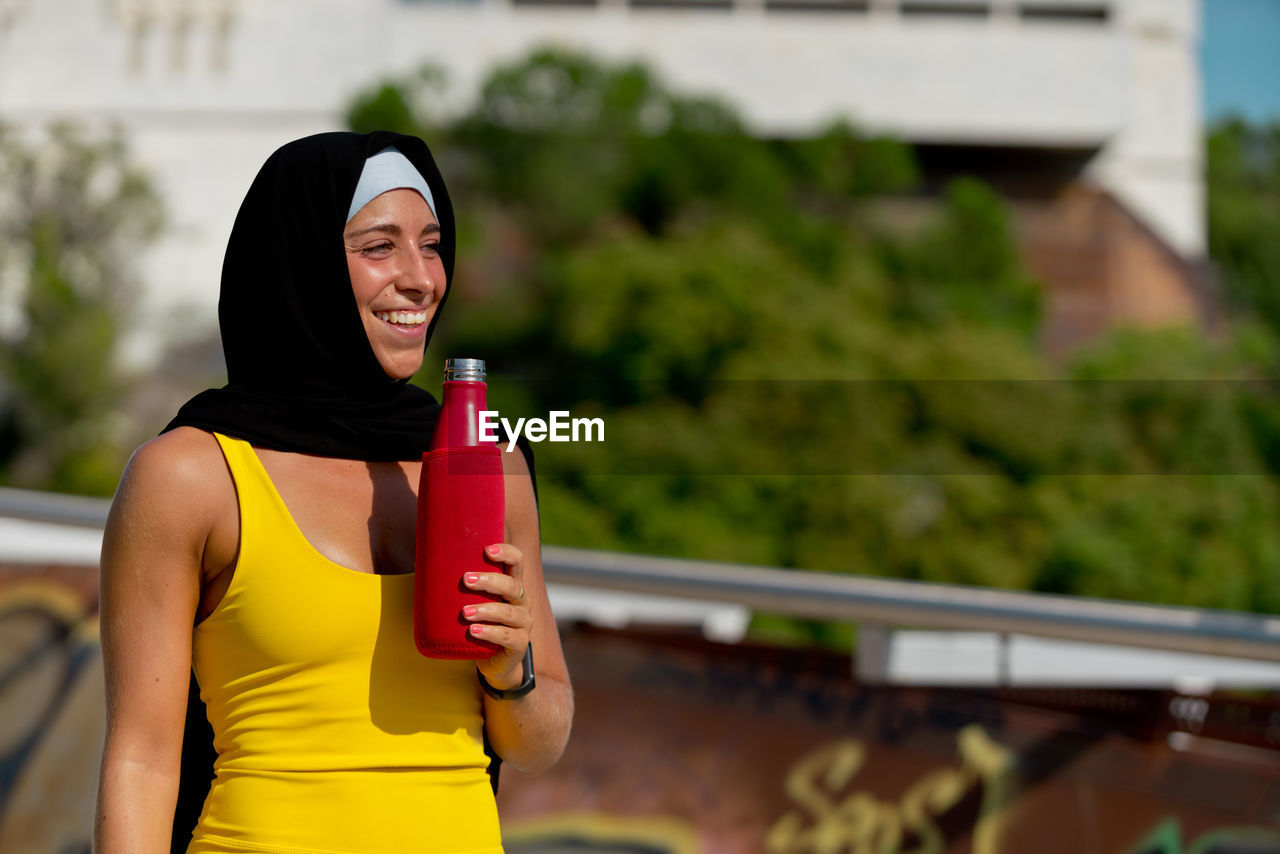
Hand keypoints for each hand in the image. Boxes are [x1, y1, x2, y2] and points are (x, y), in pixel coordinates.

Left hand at [464, 543, 532, 691]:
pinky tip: (473, 631)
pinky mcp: (519, 644)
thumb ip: (459, 587)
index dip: (506, 553)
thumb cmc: (480, 625)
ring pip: (508, 612)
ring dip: (485, 609)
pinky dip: (489, 632)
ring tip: (465, 612)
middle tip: (466, 579)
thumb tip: (420, 562)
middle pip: (512, 585)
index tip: (487, 550)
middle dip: (489, 581)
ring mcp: (523, 623)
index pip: (517, 561)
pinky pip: (507, 636)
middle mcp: (521, 601)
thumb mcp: (474, 602)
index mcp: (512, 585)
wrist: (496, 662)